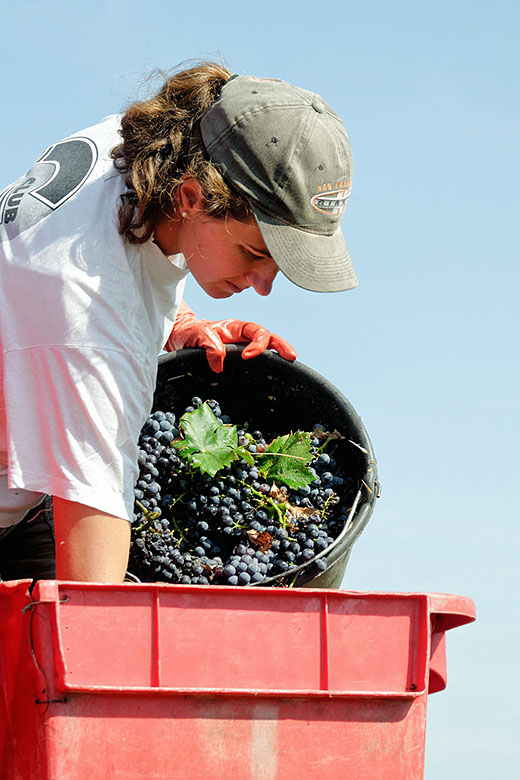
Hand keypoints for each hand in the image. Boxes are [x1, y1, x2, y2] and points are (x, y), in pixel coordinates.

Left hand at [165, 301, 296, 372]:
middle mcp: (242, 337)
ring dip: (278, 354)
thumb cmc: (189, 334)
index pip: (255, 331)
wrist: (180, 338)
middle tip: (291, 356)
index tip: (248, 356)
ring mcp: (241, 348)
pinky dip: (267, 365)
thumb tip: (218, 364)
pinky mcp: (237, 360)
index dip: (257, 343)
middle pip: (268, 337)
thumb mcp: (195, 336)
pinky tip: (274, 374)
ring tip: (290, 363)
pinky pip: (256, 360)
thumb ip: (208, 345)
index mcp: (234, 328)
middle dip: (281, 345)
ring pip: (266, 348)